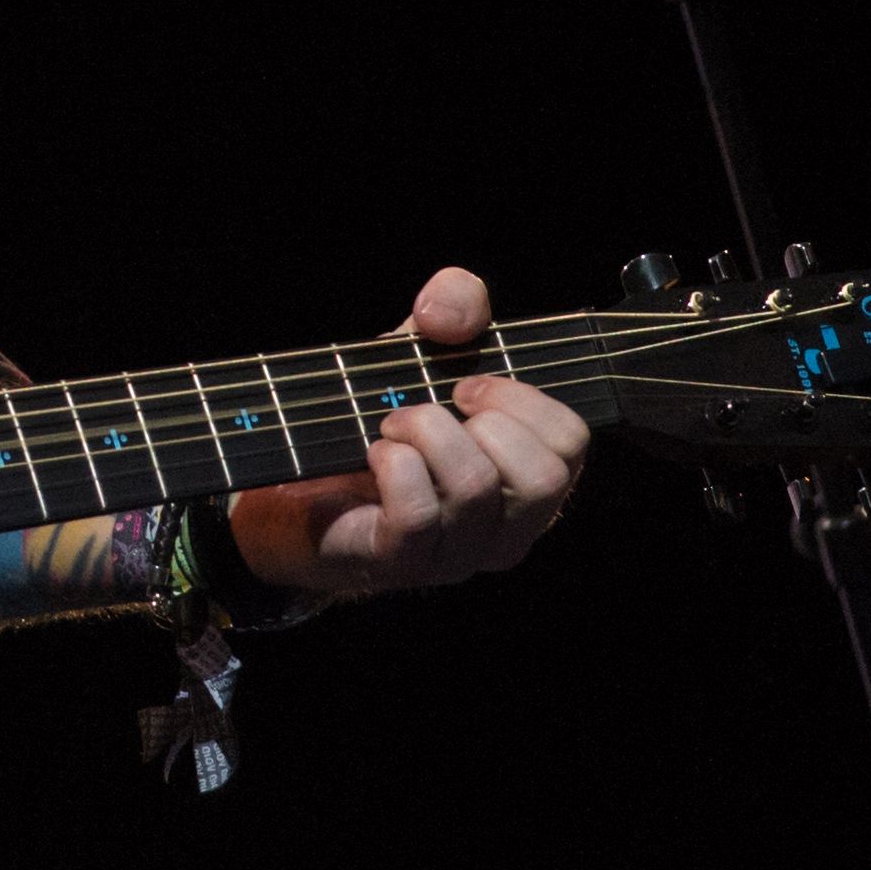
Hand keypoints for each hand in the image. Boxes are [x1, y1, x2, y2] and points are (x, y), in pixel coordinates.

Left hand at [224, 266, 588, 602]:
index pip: (571, 442)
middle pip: (544, 477)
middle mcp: (507, 528)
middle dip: (483, 419)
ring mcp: (459, 555)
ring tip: (390, 425)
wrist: (299, 481)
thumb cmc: (379, 419)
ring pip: (476, 487)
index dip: (521, 398)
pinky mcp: (404, 563)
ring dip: (424, 430)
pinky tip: (374, 454)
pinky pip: (419, 512)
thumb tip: (447, 316)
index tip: (464, 384)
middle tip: (428, 406)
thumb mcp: (423, 349)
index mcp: (528, 479)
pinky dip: (392, 462)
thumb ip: (456, 307)